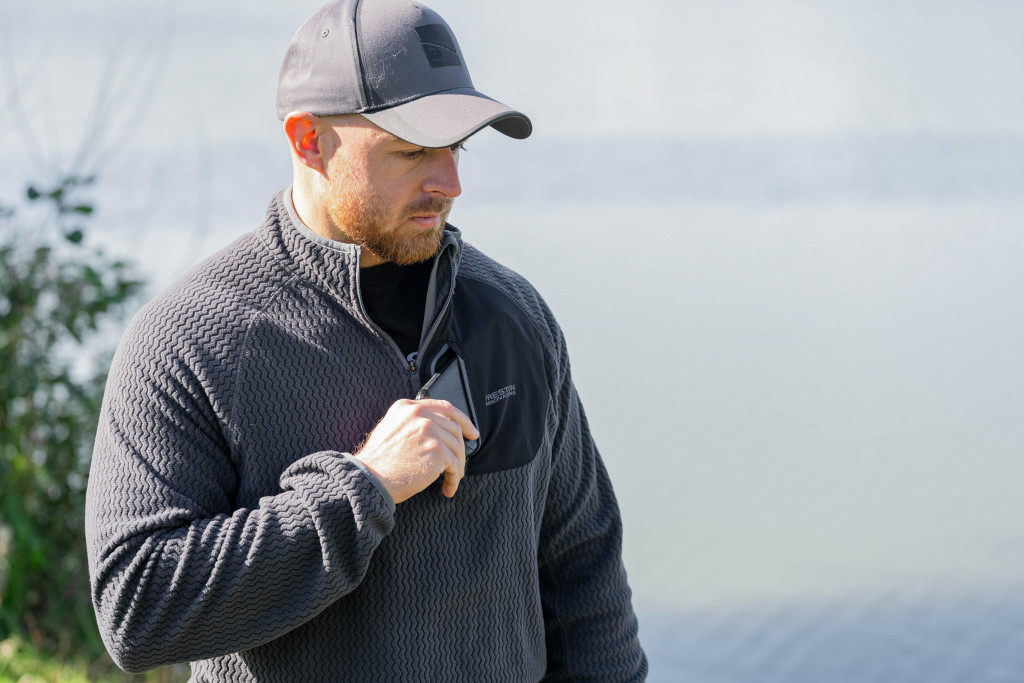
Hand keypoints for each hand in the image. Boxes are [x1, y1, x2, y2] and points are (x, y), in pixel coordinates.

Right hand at [353, 398, 479, 502]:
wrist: (369, 478)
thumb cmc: (378, 461)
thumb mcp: (390, 428)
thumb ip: (412, 422)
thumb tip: (437, 430)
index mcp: (408, 407)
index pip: (444, 407)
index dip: (463, 420)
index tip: (471, 432)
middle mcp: (420, 415)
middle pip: (454, 428)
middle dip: (461, 448)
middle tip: (461, 462)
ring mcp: (430, 431)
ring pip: (457, 447)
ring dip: (457, 466)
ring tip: (452, 479)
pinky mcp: (437, 451)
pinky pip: (455, 465)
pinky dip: (454, 479)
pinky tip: (448, 488)